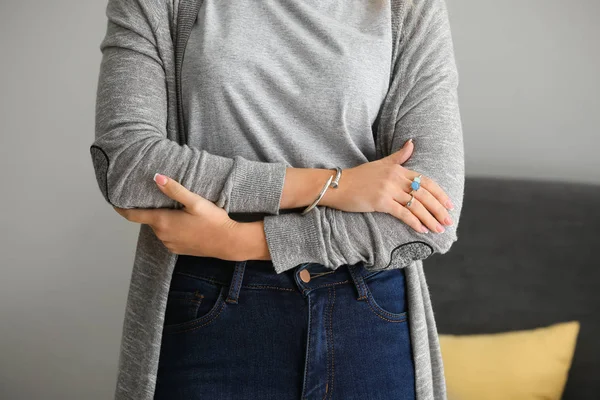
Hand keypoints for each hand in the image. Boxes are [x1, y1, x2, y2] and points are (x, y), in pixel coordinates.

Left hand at [112, 174, 240, 259]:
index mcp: (163, 222)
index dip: (122, 209)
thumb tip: (156, 176)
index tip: (114, 202)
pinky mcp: (178, 249)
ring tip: (176, 209)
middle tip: (159, 197)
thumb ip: (175, 190)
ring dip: (164, 219)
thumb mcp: (195, 202)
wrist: (229, 242)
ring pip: (160, 228)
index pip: (133, 216)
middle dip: (151, 210)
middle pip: (150, 220)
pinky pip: (168, 236)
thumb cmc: (214, 221)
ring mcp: (170, 244)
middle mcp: (162, 235)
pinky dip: (172, 228)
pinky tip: (185, 222)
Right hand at [324, 139, 453, 233]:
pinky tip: (422, 230)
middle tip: (448, 221)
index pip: (426, 181)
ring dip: (430, 219)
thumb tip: (412, 143)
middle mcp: (396, 178)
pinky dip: (414, 222)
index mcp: (398, 169)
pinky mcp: (381, 202)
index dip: (440, 194)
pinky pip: (403, 213)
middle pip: (425, 194)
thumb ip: (399, 156)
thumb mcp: (381, 163)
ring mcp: (388, 190)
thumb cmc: (359, 177)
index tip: (449, 205)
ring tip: (439, 229)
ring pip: (416, 205)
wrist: (338, 185)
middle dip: (439, 209)